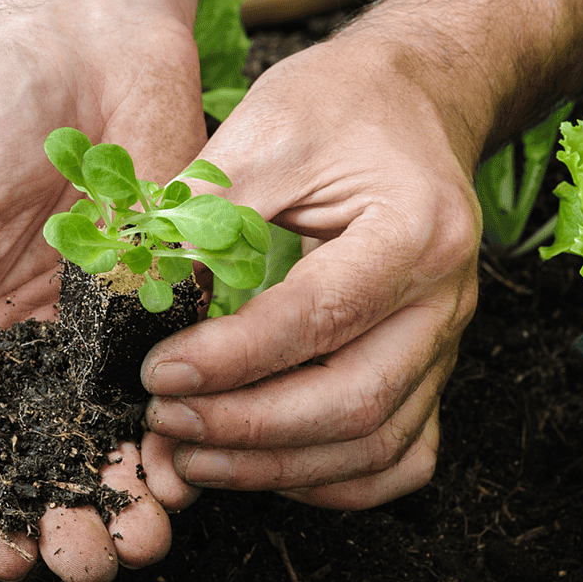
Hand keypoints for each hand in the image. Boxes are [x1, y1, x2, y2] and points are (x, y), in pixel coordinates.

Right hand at [0, 8, 206, 581]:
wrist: (82, 28)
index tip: (11, 560)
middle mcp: (32, 338)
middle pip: (48, 451)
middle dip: (69, 515)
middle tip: (96, 565)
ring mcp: (105, 317)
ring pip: (119, 427)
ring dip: (132, 488)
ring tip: (150, 539)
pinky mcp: (169, 287)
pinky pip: (179, 369)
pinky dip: (186, 420)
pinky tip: (197, 464)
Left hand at [141, 36, 483, 507]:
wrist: (415, 100)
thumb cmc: (344, 104)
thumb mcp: (269, 130)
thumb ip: (205, 213)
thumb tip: (135, 295)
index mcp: (415, 230)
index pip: (321, 316)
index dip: (233, 357)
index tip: (157, 372)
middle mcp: (445, 297)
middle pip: (357, 401)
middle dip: (249, 429)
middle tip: (166, 423)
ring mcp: (447, 339)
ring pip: (378, 443)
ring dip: (280, 466)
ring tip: (195, 456)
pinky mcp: (433, 363)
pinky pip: (403, 454)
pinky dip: (338, 481)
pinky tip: (271, 468)